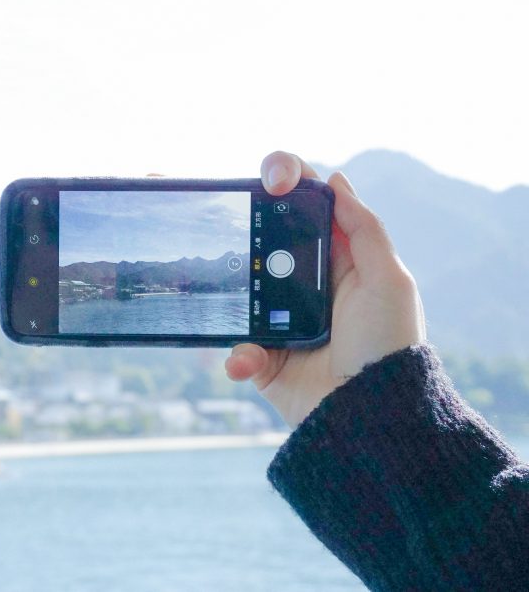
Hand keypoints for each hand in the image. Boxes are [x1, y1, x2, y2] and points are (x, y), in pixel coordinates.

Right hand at [224, 151, 427, 427]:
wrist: (370, 421)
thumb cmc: (388, 347)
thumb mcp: (389, 281)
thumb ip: (365, 228)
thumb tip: (336, 180)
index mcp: (336, 259)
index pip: (304, 209)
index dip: (285, 183)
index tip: (268, 180)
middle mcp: (302, 284)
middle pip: (259, 240)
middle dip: (232, 226)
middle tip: (210, 212)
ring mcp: (277, 320)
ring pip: (236, 291)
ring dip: (226, 293)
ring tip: (219, 291)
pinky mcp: (261, 357)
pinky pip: (235, 345)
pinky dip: (240, 353)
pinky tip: (252, 359)